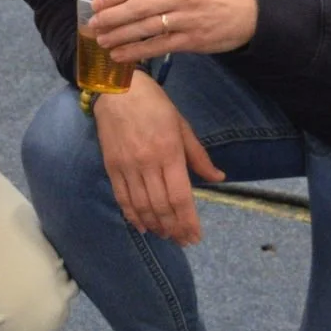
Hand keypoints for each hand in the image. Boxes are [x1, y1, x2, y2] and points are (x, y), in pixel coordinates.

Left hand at [89, 0, 258, 63]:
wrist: (251, 12)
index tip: (97, 3)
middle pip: (137, 7)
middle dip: (111, 17)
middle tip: (94, 25)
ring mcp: (185, 19)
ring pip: (144, 28)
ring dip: (119, 36)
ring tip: (102, 41)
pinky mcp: (191, 40)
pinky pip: (157, 46)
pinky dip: (136, 52)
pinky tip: (120, 55)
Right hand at [92, 73, 222, 245]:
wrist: (118, 89)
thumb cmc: (155, 105)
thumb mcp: (183, 126)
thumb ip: (199, 156)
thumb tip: (218, 178)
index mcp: (170, 152)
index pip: (180, 197)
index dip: (188, 221)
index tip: (195, 236)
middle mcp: (148, 163)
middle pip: (162, 206)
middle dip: (174, 228)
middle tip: (183, 241)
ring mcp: (127, 166)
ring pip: (142, 206)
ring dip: (155, 225)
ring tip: (166, 235)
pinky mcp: (112, 167)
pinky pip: (122, 198)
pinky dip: (132, 215)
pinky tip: (142, 226)